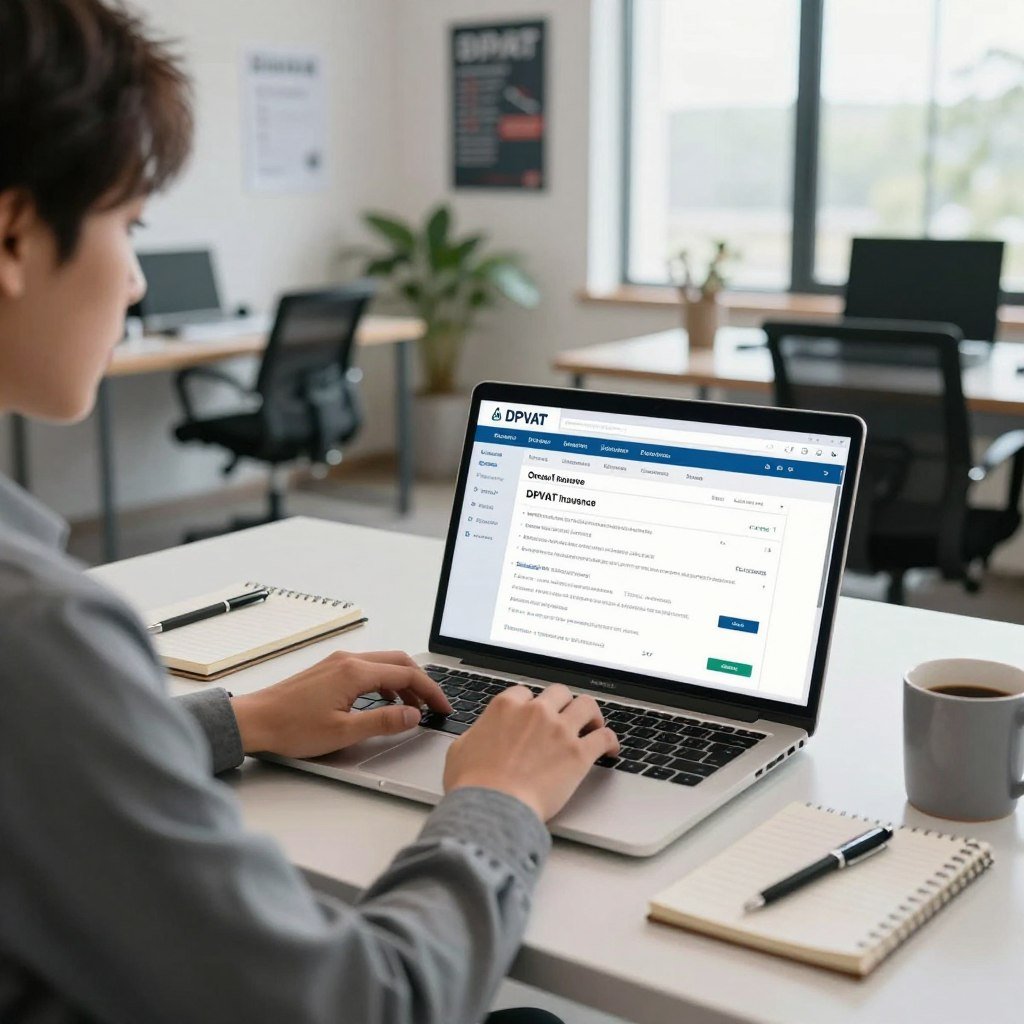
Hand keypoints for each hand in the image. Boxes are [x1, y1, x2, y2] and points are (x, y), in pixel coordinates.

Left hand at [230, 650, 451, 757]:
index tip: (443, 707)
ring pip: (383, 664)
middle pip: (399, 662)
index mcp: (355, 672)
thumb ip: (383, 722)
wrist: (254, 720)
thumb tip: (413, 715)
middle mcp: (348, 660)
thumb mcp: (344, 732)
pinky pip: (367, 669)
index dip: (431, 692)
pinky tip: (384, 702)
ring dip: (403, 682)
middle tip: (434, 704)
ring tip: (413, 708)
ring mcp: (337, 662)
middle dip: (421, 682)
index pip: (407, 674)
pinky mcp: (329, 670)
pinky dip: (384, 682)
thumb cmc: (292, 728)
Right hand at [442, 684, 618, 821]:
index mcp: (506, 707)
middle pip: (559, 693)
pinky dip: (610, 741)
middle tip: (566, 717)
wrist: (492, 808)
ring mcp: (559, 731)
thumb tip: (478, 736)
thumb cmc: (473, 785)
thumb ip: (475, 734)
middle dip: (563, 704)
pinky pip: (604, 737)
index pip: (525, 693)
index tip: (535, 716)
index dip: (531, 705)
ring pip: (586, 706)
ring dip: (591, 714)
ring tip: (593, 726)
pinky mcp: (578, 754)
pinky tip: (610, 749)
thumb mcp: (459, 749)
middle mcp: (536, 712)